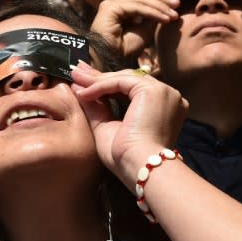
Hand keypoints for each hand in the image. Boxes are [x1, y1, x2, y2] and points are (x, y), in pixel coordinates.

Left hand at [71, 64, 187, 188]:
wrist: (140, 167)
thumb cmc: (127, 158)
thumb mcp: (107, 127)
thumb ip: (96, 107)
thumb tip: (78, 88)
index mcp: (163, 107)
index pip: (131, 89)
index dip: (106, 84)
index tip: (84, 83)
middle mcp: (167, 96)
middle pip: (128, 79)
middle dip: (99, 77)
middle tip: (76, 73)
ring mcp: (163, 91)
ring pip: (124, 78)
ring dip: (97, 80)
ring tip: (74, 78)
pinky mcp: (153, 90)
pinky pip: (121, 81)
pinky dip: (100, 85)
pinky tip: (84, 93)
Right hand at [92, 0, 179, 59]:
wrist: (108, 62)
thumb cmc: (123, 51)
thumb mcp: (144, 32)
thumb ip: (152, 18)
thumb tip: (166, 8)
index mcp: (122, 9)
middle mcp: (116, 4)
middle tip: (177, 3)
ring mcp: (112, 4)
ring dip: (160, 6)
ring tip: (173, 15)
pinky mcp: (110, 8)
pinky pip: (136, 7)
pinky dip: (153, 12)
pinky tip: (164, 18)